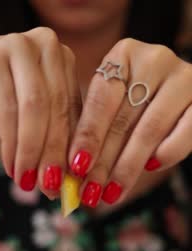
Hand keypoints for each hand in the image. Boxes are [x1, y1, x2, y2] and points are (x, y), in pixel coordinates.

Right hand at [0, 28, 80, 197]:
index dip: (74, 149)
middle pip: (57, 109)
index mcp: (61, 57)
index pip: (74, 108)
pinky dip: (11, 145)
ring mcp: (18, 47)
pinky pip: (7, 110)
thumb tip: (65, 180)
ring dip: (32, 153)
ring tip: (29, 182)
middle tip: (52, 189)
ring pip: (35, 110)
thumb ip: (47, 137)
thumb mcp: (25, 116)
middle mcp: (45, 45)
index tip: (72, 183)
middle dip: (55, 155)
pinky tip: (11, 167)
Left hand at [68, 39, 191, 206]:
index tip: (76, 168)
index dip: (87, 136)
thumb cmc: (138, 104)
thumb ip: (95, 131)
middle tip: (89, 193)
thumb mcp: (115, 106)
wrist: (181, 96)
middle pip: (122, 119)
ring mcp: (182, 78)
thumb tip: (72, 172)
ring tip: (111, 193)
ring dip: (127, 167)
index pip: (100, 100)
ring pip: (149, 130)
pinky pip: (184, 133)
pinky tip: (150, 168)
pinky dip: (166, 153)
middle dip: (102, 162)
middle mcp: (154, 59)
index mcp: (124, 55)